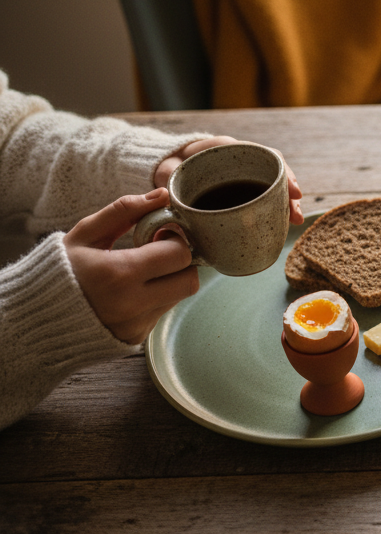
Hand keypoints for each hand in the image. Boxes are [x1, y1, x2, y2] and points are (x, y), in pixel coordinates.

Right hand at [64, 189, 199, 345]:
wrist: (38, 314)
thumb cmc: (62, 268)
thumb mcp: (85, 234)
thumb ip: (124, 211)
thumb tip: (162, 195)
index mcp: (118, 273)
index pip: (179, 254)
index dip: (175, 240)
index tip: (160, 235)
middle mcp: (131, 304)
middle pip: (189, 280)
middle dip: (180, 263)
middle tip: (159, 253)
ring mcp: (135, 324)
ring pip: (179, 297)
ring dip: (169, 281)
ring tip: (140, 273)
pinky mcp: (136, 338)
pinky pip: (162, 312)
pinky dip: (155, 299)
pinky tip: (131, 292)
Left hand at [156, 136, 304, 223]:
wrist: (168, 169)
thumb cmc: (170, 167)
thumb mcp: (166, 170)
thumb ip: (167, 181)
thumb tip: (168, 200)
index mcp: (227, 150)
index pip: (262, 155)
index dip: (282, 173)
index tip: (293, 192)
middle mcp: (242, 162)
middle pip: (274, 172)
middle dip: (291, 193)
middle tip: (297, 216)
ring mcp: (244, 178)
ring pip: (273, 186)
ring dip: (288, 203)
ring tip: (295, 221)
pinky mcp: (244, 193)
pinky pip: (265, 198)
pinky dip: (277, 209)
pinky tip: (284, 223)